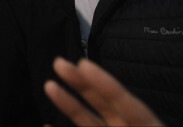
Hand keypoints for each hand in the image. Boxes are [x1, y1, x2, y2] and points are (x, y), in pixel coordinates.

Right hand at [44, 57, 163, 126]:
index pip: (126, 102)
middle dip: (81, 82)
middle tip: (59, 62)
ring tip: (48, 85)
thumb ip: (136, 120)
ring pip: (86, 119)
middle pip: (103, 102)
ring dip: (67, 103)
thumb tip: (117, 101)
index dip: (105, 83)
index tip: (84, 64)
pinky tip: (46, 124)